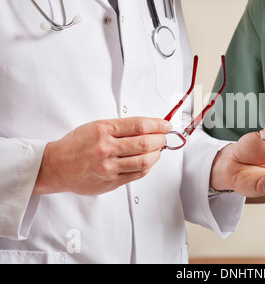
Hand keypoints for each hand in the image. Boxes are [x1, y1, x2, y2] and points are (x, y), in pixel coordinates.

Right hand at [34, 117, 171, 195]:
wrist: (56, 166)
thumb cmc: (76, 145)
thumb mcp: (96, 126)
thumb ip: (121, 127)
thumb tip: (148, 127)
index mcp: (103, 130)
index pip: (139, 125)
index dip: (158, 125)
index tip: (166, 125)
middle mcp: (106, 148)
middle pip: (145, 143)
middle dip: (160, 139)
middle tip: (164, 137)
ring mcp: (109, 167)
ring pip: (144, 161)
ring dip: (156, 154)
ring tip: (157, 150)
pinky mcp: (111, 182)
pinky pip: (137, 174)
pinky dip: (147, 167)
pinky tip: (148, 161)